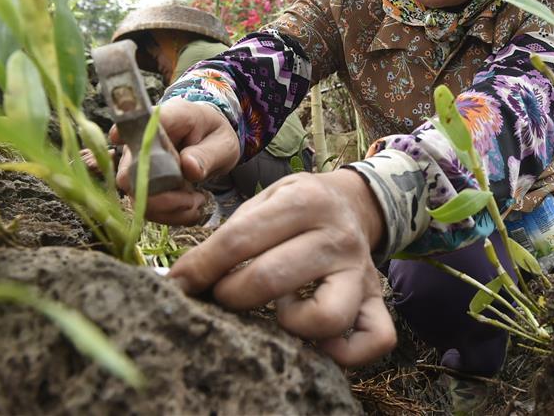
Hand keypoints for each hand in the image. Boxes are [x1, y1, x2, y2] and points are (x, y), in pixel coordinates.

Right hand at [114, 97, 239, 224]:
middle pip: (129, 174)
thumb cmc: (215, 137)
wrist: (212, 144)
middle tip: (195, 198)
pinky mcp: (141, 184)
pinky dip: (171, 215)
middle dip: (164, 197)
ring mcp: (137, 164)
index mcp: (167, 119)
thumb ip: (207, 155)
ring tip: (197, 201)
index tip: (122, 142)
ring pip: (137, 197)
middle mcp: (143, 142)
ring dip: (170, 209)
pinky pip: (147, 208)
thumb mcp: (222, 144)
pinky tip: (190, 208)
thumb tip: (188, 167)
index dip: (125, 136)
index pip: (138, 125)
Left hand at [168, 169, 396, 366]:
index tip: (177, 284)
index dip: (199, 268)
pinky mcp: (375, 298)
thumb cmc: (296, 207)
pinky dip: (345, 353)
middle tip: (222, 295)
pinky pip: (375, 339)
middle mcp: (337, 236)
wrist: (353, 202)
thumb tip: (181, 281)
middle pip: (271, 279)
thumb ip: (228, 236)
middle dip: (231, 296)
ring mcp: (361, 271)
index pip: (238, 241)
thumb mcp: (264, 201)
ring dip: (290, 324)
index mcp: (304, 202)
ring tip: (278, 311)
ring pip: (327, 317)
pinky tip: (316, 341)